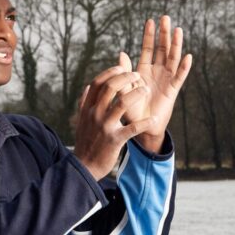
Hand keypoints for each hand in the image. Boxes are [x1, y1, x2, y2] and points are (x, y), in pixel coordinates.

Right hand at [72, 65, 157, 179]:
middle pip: (109, 87)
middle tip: (137, 75)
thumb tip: (87, 87)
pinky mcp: (115, 140)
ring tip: (146, 90)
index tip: (121, 68)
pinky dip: (144, 122)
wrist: (84, 166)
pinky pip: (132, 128)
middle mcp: (95, 114)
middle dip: (126, 78)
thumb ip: (84, 103)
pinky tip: (153, 119)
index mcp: (88, 108)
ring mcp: (104, 126)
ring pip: (122, 103)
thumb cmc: (85, 142)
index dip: (110, 72)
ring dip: (137, 94)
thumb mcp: (81, 120)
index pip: (97, 83)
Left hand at [117, 15, 191, 152]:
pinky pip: (179, 77)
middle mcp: (156, 72)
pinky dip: (183, 67)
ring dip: (175, 45)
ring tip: (177, 30)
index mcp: (143, 70)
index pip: (147, 49)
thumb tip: (121, 53)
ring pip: (172, 58)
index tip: (150, 20)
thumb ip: (124, 73)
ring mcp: (166, 79)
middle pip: (162, 49)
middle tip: (166, 17)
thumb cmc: (131, 109)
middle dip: (163, 34)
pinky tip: (187, 57)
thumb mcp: (124, 89)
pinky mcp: (172, 90)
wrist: (141, 127)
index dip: (149, 35)